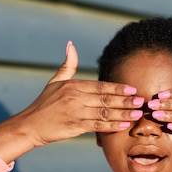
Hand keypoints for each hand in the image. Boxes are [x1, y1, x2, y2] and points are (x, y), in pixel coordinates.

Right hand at [0, 42, 143, 162]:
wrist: (30, 125)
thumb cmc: (44, 104)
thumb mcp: (55, 81)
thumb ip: (68, 65)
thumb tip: (71, 45)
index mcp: (74, 86)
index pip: (101, 86)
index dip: (118, 88)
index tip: (133, 89)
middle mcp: (76, 97)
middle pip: (106, 99)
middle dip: (125, 100)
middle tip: (141, 101)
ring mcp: (76, 112)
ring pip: (105, 113)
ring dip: (123, 113)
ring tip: (137, 113)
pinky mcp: (75, 126)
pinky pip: (98, 126)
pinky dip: (112, 126)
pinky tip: (124, 125)